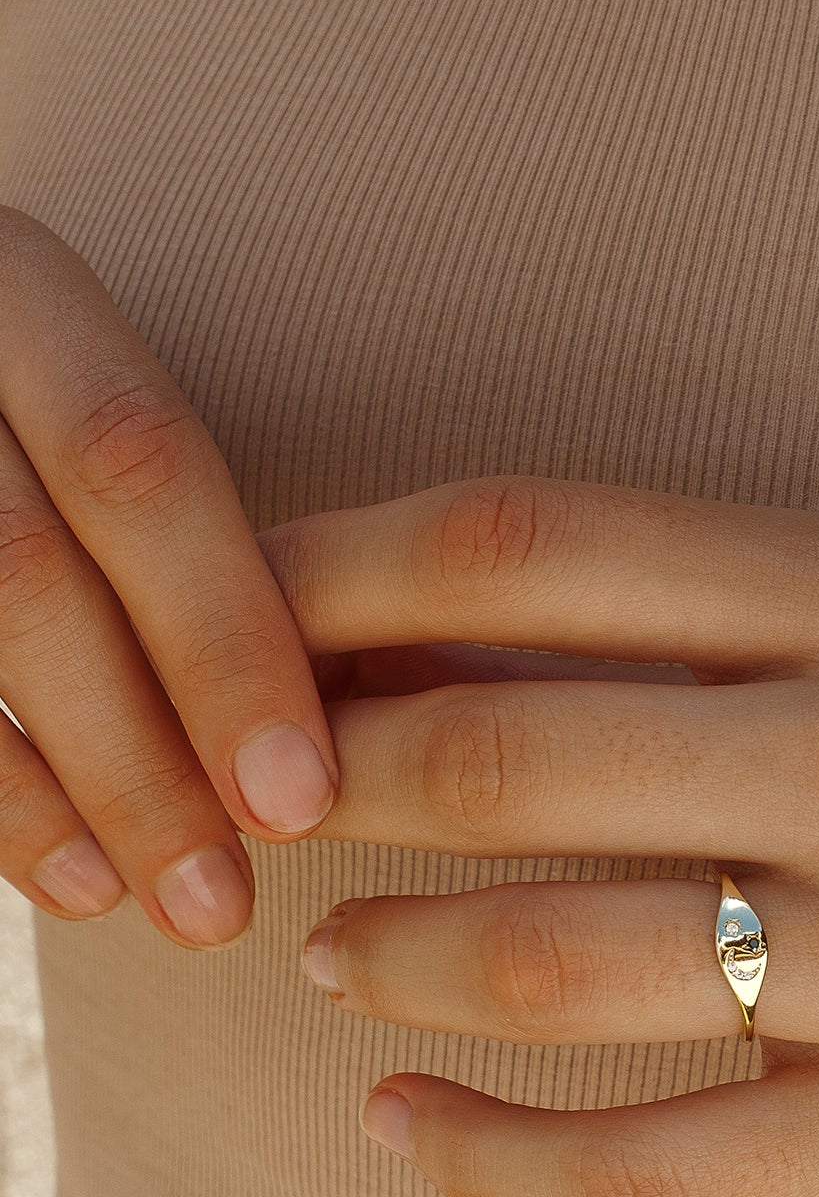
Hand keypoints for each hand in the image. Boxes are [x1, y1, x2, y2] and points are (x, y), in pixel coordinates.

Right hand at [0, 208, 336, 943]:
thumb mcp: (99, 393)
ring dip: (66, 795)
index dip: (224, 639)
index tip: (300, 796)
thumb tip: (402, 687)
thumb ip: (208, 523)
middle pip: (31, 568)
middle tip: (228, 903)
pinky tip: (72, 882)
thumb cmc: (50, 422)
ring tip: (160, 907)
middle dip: (144, 753)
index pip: (137, 465)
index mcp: (20, 289)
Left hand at [264, 477, 818, 1196]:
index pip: (527, 545)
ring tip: (329, 962)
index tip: (226, 623)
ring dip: (383, 963)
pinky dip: (482, 1162)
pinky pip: (639, 1176)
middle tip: (252, 819)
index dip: (327, 578)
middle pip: (500, 754)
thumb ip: (691, 631)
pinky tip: (408, 1136)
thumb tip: (409, 648)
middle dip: (320, 790)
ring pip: (546, 965)